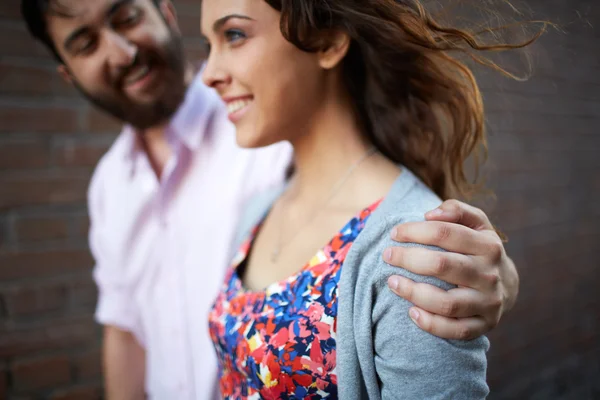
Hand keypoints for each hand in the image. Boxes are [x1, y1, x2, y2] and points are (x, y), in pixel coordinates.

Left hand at [383, 200, 518, 339]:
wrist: (507, 286)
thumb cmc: (479, 249)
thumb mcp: (477, 224)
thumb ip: (456, 210)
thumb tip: (430, 214)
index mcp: (488, 245)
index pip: (445, 233)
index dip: (415, 231)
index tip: (394, 233)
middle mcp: (489, 275)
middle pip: (442, 265)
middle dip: (408, 259)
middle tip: (387, 255)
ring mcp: (488, 303)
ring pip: (446, 303)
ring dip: (413, 293)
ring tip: (392, 283)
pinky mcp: (484, 325)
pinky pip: (454, 330)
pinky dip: (431, 324)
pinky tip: (411, 312)